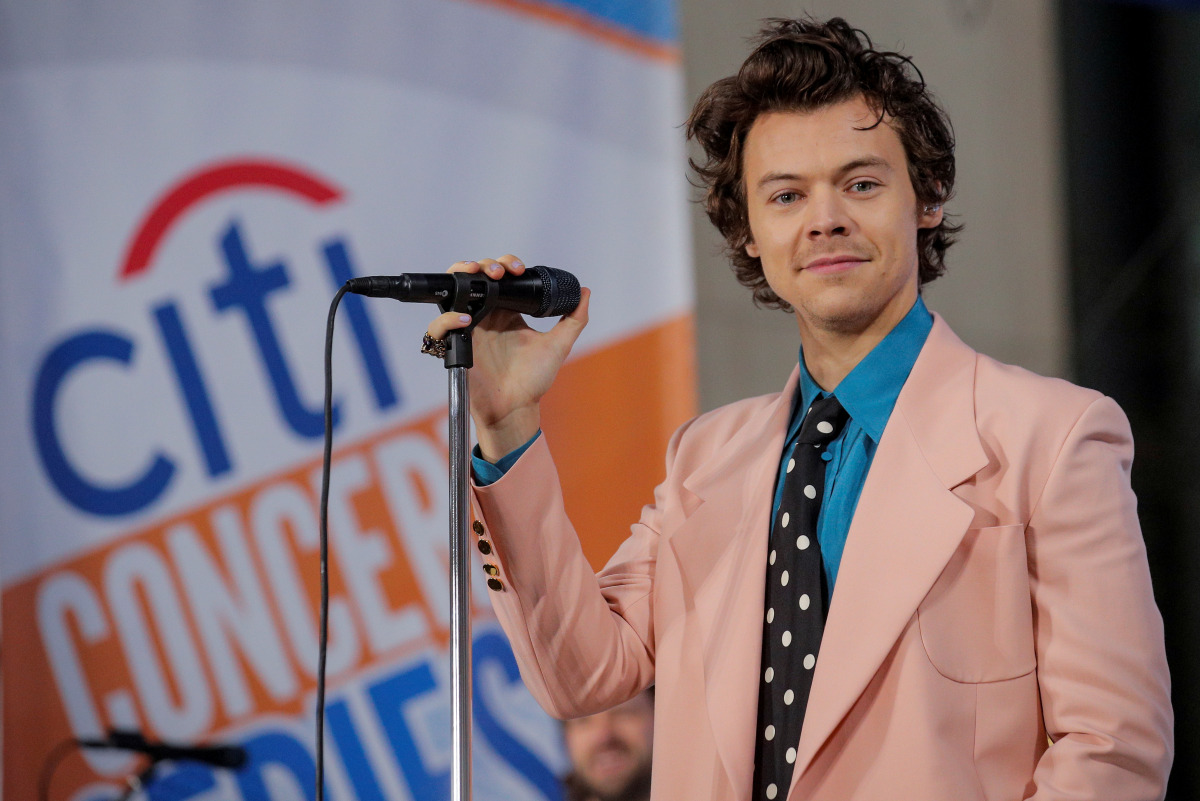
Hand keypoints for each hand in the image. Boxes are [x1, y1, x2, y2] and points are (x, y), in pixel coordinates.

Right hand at [426, 255, 589, 460]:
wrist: (516, 407)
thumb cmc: (533, 380)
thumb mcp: (559, 345)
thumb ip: (574, 319)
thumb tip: (585, 292)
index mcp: (508, 312)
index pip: (501, 278)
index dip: (505, 264)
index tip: (518, 269)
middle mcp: (487, 316)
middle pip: (475, 278)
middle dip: (484, 265)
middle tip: (500, 272)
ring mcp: (469, 329)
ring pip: (453, 293)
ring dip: (461, 277)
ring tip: (478, 276)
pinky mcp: (456, 345)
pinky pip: (438, 328)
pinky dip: (446, 320)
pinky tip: (464, 320)